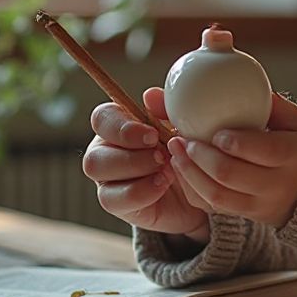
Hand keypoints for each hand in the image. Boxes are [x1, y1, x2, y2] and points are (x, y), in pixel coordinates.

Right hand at [82, 87, 209, 241]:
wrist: (202, 188)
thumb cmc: (185, 150)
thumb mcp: (181, 128)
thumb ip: (166, 110)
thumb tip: (150, 95)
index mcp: (118, 125)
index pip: (102, 118)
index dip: (122, 126)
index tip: (152, 135)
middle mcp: (106, 149)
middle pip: (94, 151)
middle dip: (131, 153)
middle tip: (162, 155)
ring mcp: (106, 178)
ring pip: (98, 171)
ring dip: (135, 169)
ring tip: (166, 170)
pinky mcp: (115, 202)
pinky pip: (114, 198)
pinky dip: (141, 191)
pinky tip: (162, 185)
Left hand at [166, 92, 296, 228]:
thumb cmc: (293, 142)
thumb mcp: (292, 119)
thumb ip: (267, 101)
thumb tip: (235, 76)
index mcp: (292, 154)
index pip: (264, 150)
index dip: (237, 143)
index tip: (216, 132)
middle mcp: (277, 184)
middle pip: (231, 175)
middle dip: (202, 157)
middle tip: (184, 139)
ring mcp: (258, 204)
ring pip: (216, 196)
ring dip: (189, 173)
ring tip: (175, 151)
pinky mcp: (243, 214)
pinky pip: (210, 207)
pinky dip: (191, 187)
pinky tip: (180, 168)